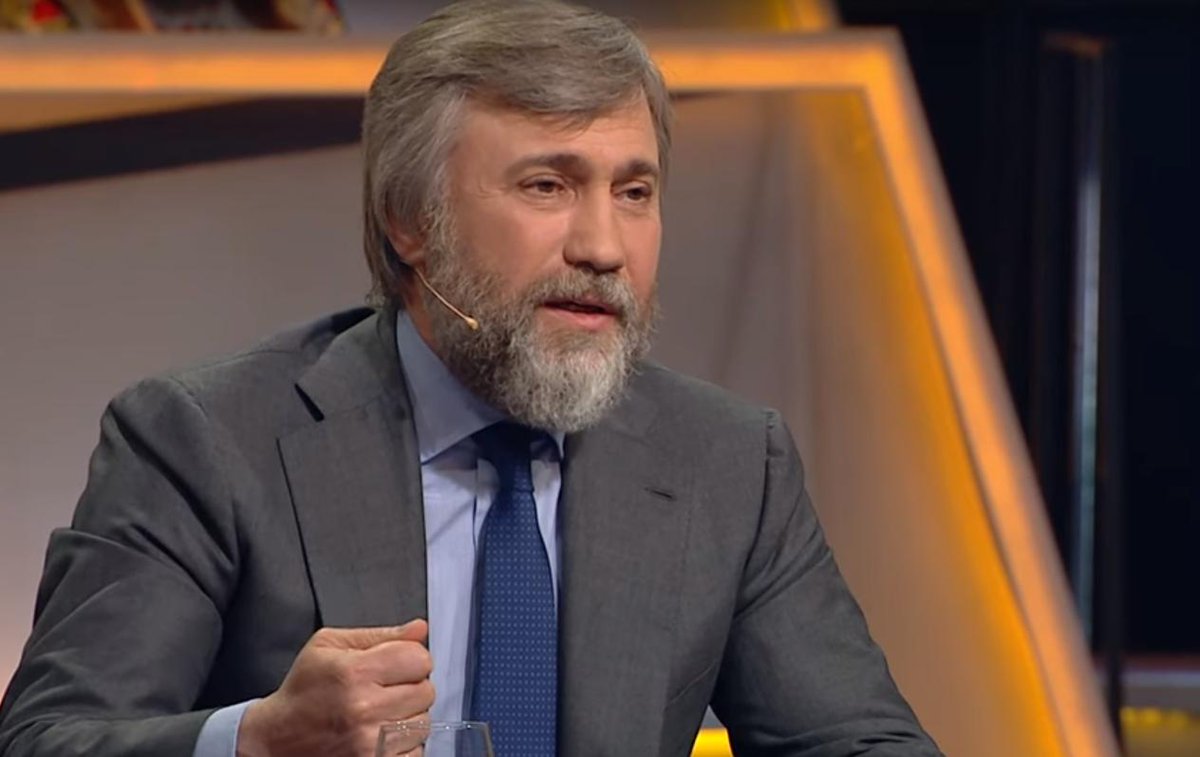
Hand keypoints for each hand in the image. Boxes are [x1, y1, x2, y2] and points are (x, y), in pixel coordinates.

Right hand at [237, 619, 433, 756]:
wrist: (277, 739)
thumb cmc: (303, 690)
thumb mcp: (329, 646)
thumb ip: (379, 635)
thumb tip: (420, 629)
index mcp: (354, 673)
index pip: (419, 659)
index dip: (410, 658)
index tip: (395, 664)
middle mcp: (364, 710)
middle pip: (426, 691)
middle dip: (410, 687)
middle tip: (384, 690)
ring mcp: (370, 744)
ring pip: (423, 722)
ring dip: (407, 716)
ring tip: (379, 713)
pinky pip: (416, 751)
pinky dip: (403, 744)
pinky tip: (379, 735)